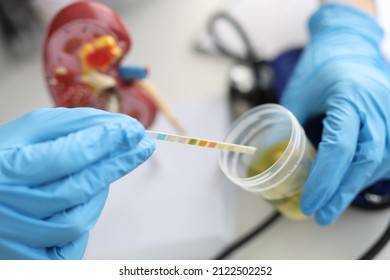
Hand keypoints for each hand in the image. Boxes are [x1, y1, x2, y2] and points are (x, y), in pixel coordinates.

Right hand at [0, 107, 154, 258]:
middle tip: (142, 147)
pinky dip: (84, 219)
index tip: (132, 130)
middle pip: (79, 188)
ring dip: (98, 194)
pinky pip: (74, 243)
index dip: (104, 142)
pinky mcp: (33, 260)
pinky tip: (80, 201)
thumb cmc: (7, 161)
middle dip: (117, 164)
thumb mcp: (31, 131)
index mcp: (4, 171)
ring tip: (99, 174)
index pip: (67, 156)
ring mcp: (19, 240)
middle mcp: (7, 210)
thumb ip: (74, 125)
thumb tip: (119, 127)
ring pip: (80, 219)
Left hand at [280, 4, 389, 224]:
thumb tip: (272, 156)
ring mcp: (389, 112)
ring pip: (381, 161)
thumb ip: (286, 125)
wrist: (348, 45)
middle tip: (322, 214)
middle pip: (365, 160)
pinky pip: (387, 154)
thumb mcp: (297, 93)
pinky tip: (352, 183)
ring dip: (356, 186)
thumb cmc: (321, 65)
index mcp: (349, 97)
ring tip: (333, 203)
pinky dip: (369, 173)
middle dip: (343, 193)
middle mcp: (376, 107)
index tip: (310, 202)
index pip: (340, 148)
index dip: (324, 180)